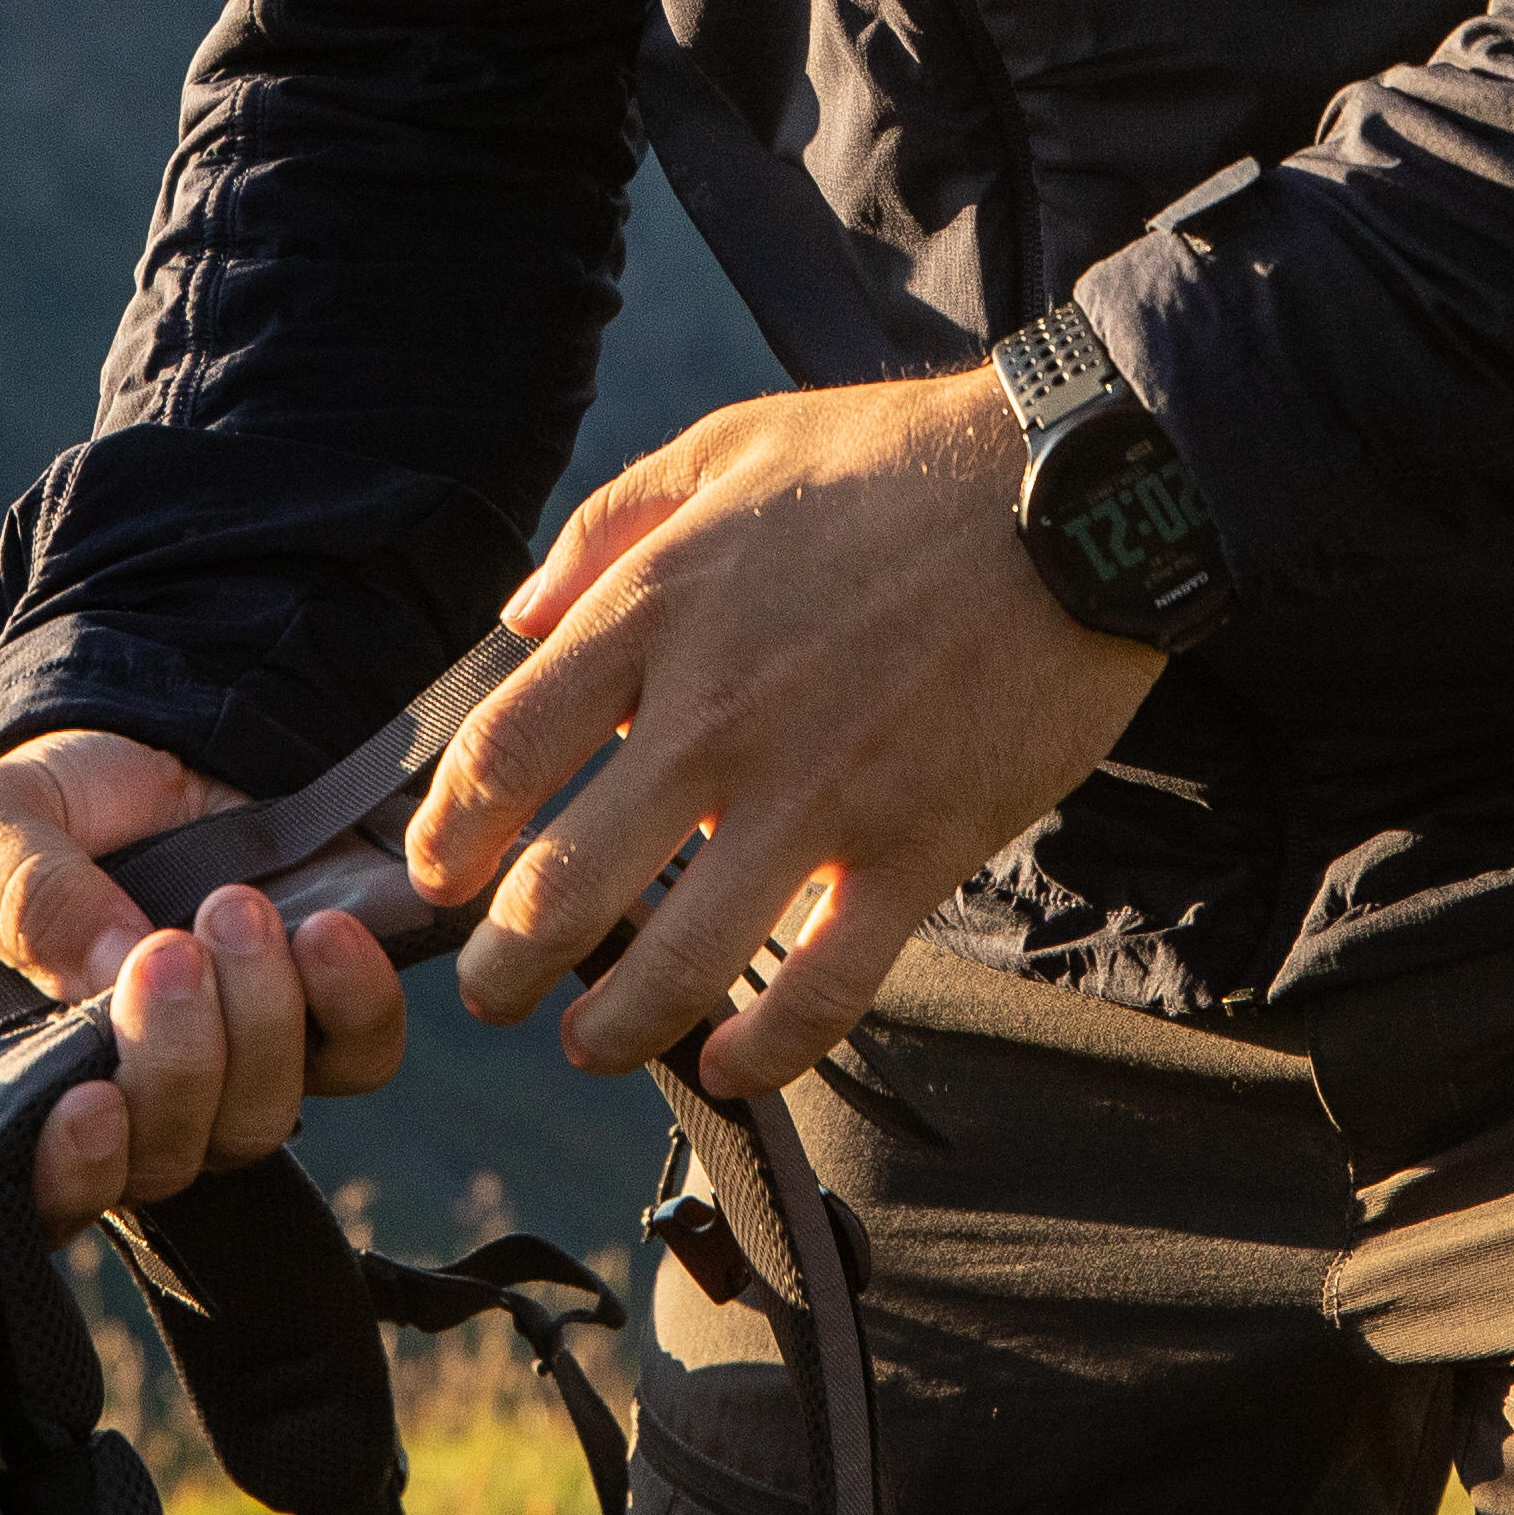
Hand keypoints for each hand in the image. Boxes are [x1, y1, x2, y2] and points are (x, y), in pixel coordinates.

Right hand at [0, 728, 407, 1242]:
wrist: (162, 743)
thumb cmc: (58, 805)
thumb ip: (23, 895)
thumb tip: (107, 969)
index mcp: (34, 1075)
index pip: (50, 1189)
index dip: (73, 1175)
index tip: (92, 1103)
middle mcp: (138, 1100)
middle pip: (169, 1156)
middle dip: (175, 1061)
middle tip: (171, 950)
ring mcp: (234, 1072)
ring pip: (259, 1118)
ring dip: (257, 1020)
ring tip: (236, 909)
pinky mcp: (321, 1025)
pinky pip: (358, 1058)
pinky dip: (350, 1004)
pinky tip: (325, 933)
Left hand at [405, 372, 1160, 1099]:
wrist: (1076, 493)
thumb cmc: (898, 461)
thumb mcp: (731, 446)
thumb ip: (610, 525)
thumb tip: (520, 616)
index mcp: (659, 610)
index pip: (500, 751)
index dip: (446, 835)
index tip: (436, 876)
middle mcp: (715, 715)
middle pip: (559, 883)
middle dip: (502, 963)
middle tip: (491, 989)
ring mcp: (816, 792)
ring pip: (675, 959)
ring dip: (609, 1028)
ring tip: (583, 1048)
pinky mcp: (916, 846)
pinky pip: (824, 985)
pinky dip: (765, 1047)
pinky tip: (727, 1067)